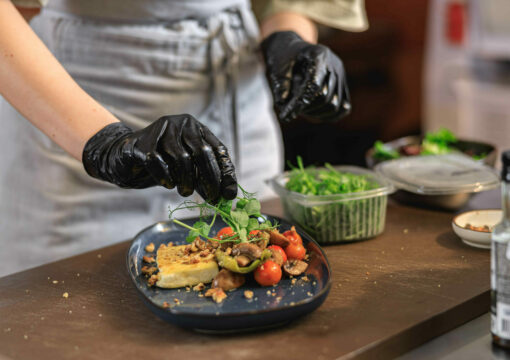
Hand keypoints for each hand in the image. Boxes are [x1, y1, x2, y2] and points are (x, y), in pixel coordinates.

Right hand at [82, 114, 236, 201]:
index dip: (225, 172)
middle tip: (211, 197)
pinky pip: (158, 162)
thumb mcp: (188, 167)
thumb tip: (227, 196)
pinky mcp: (142, 143)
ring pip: (181, 158)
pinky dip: (165, 177)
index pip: (218, 149)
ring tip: (184, 191)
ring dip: (186, 180)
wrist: (126, 157)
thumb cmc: (163, 163)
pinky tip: (167, 184)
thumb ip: (205, 177)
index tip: (229, 194)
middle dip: (209, 178)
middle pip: (202, 152)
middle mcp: (180, 124)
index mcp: (196, 128)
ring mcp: (160, 130)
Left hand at [261, 31, 350, 122]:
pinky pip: (343, 107)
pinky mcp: (342, 84)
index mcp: (319, 55)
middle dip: (306, 109)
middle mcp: (334, 64)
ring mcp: (341, 75)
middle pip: (326, 97)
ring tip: (299, 109)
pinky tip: (314, 115)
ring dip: (316, 113)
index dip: (299, 103)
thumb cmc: (283, 57)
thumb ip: (280, 85)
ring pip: (334, 105)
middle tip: (290, 109)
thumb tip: (283, 104)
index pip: (313, 85)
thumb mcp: (277, 68)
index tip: (285, 116)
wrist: (293, 49)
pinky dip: (329, 115)